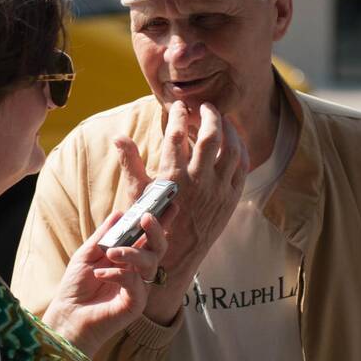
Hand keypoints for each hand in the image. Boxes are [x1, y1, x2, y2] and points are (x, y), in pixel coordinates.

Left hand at [43, 209, 168, 356]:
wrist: (67, 316)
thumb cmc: (76, 287)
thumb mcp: (87, 254)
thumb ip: (104, 235)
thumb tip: (120, 213)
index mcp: (128, 258)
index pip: (147, 237)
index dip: (160, 221)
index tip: (170, 204)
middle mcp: (137, 271)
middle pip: (158, 247)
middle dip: (156, 230)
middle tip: (146, 218)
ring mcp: (139, 287)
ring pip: (151, 263)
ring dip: (132, 253)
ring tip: (111, 253)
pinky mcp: (136, 303)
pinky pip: (135, 282)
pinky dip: (118, 274)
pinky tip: (101, 273)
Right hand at [113, 100, 247, 321]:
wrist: (177, 255)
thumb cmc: (153, 222)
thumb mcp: (138, 193)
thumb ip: (130, 161)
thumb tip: (118, 136)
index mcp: (173, 178)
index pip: (177, 135)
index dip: (178, 115)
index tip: (178, 105)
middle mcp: (199, 182)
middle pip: (211, 136)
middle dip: (209, 115)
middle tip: (204, 106)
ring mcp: (219, 191)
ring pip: (231, 149)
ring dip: (227, 129)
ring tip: (220, 120)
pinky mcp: (231, 198)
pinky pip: (242, 166)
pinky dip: (239, 149)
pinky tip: (232, 141)